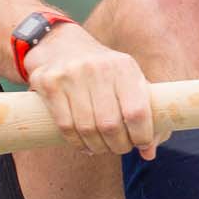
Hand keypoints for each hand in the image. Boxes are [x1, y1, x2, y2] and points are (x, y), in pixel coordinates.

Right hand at [24, 23, 163, 159]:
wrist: (62, 45)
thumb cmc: (103, 73)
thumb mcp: (127, 80)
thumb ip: (144, 113)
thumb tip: (149, 152)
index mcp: (124, 66)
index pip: (138, 111)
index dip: (142, 136)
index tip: (142, 144)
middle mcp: (98, 67)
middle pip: (110, 125)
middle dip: (119, 146)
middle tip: (120, 148)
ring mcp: (70, 74)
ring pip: (87, 129)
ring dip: (98, 147)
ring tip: (102, 147)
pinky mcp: (48, 83)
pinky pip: (65, 126)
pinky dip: (77, 143)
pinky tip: (85, 145)